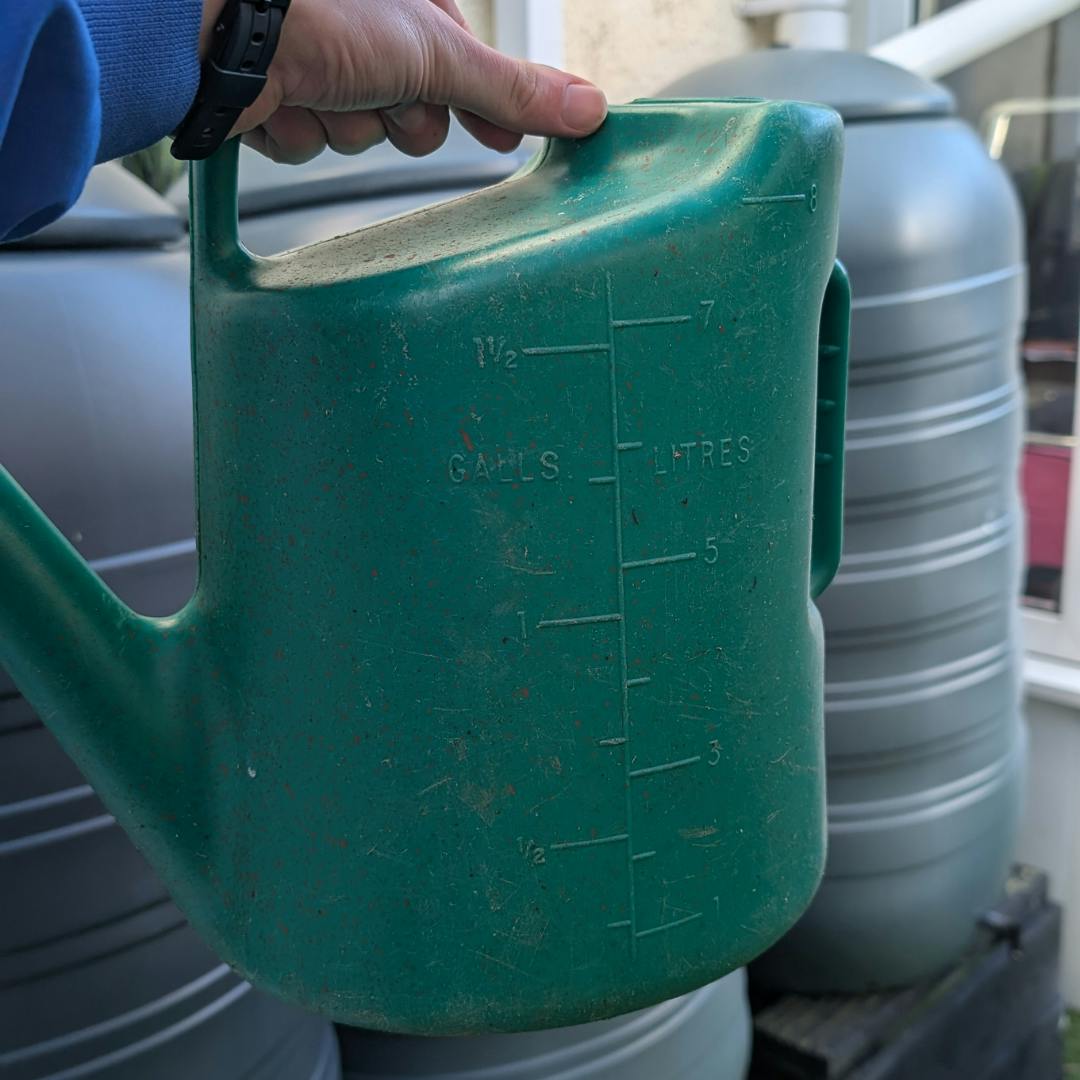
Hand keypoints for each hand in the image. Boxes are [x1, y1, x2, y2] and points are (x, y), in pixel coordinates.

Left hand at [199, 0, 607, 163]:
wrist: (217, 26)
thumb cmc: (319, 10)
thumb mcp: (437, 51)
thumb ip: (510, 88)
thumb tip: (588, 107)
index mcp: (403, 7)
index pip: (460, 69)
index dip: (481, 108)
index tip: (502, 139)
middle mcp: (358, 30)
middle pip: (407, 113)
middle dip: (395, 116)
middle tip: (382, 97)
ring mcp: (310, 60)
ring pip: (351, 133)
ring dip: (340, 124)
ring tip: (318, 86)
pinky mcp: (266, 93)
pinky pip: (300, 142)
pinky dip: (292, 130)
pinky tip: (278, 101)